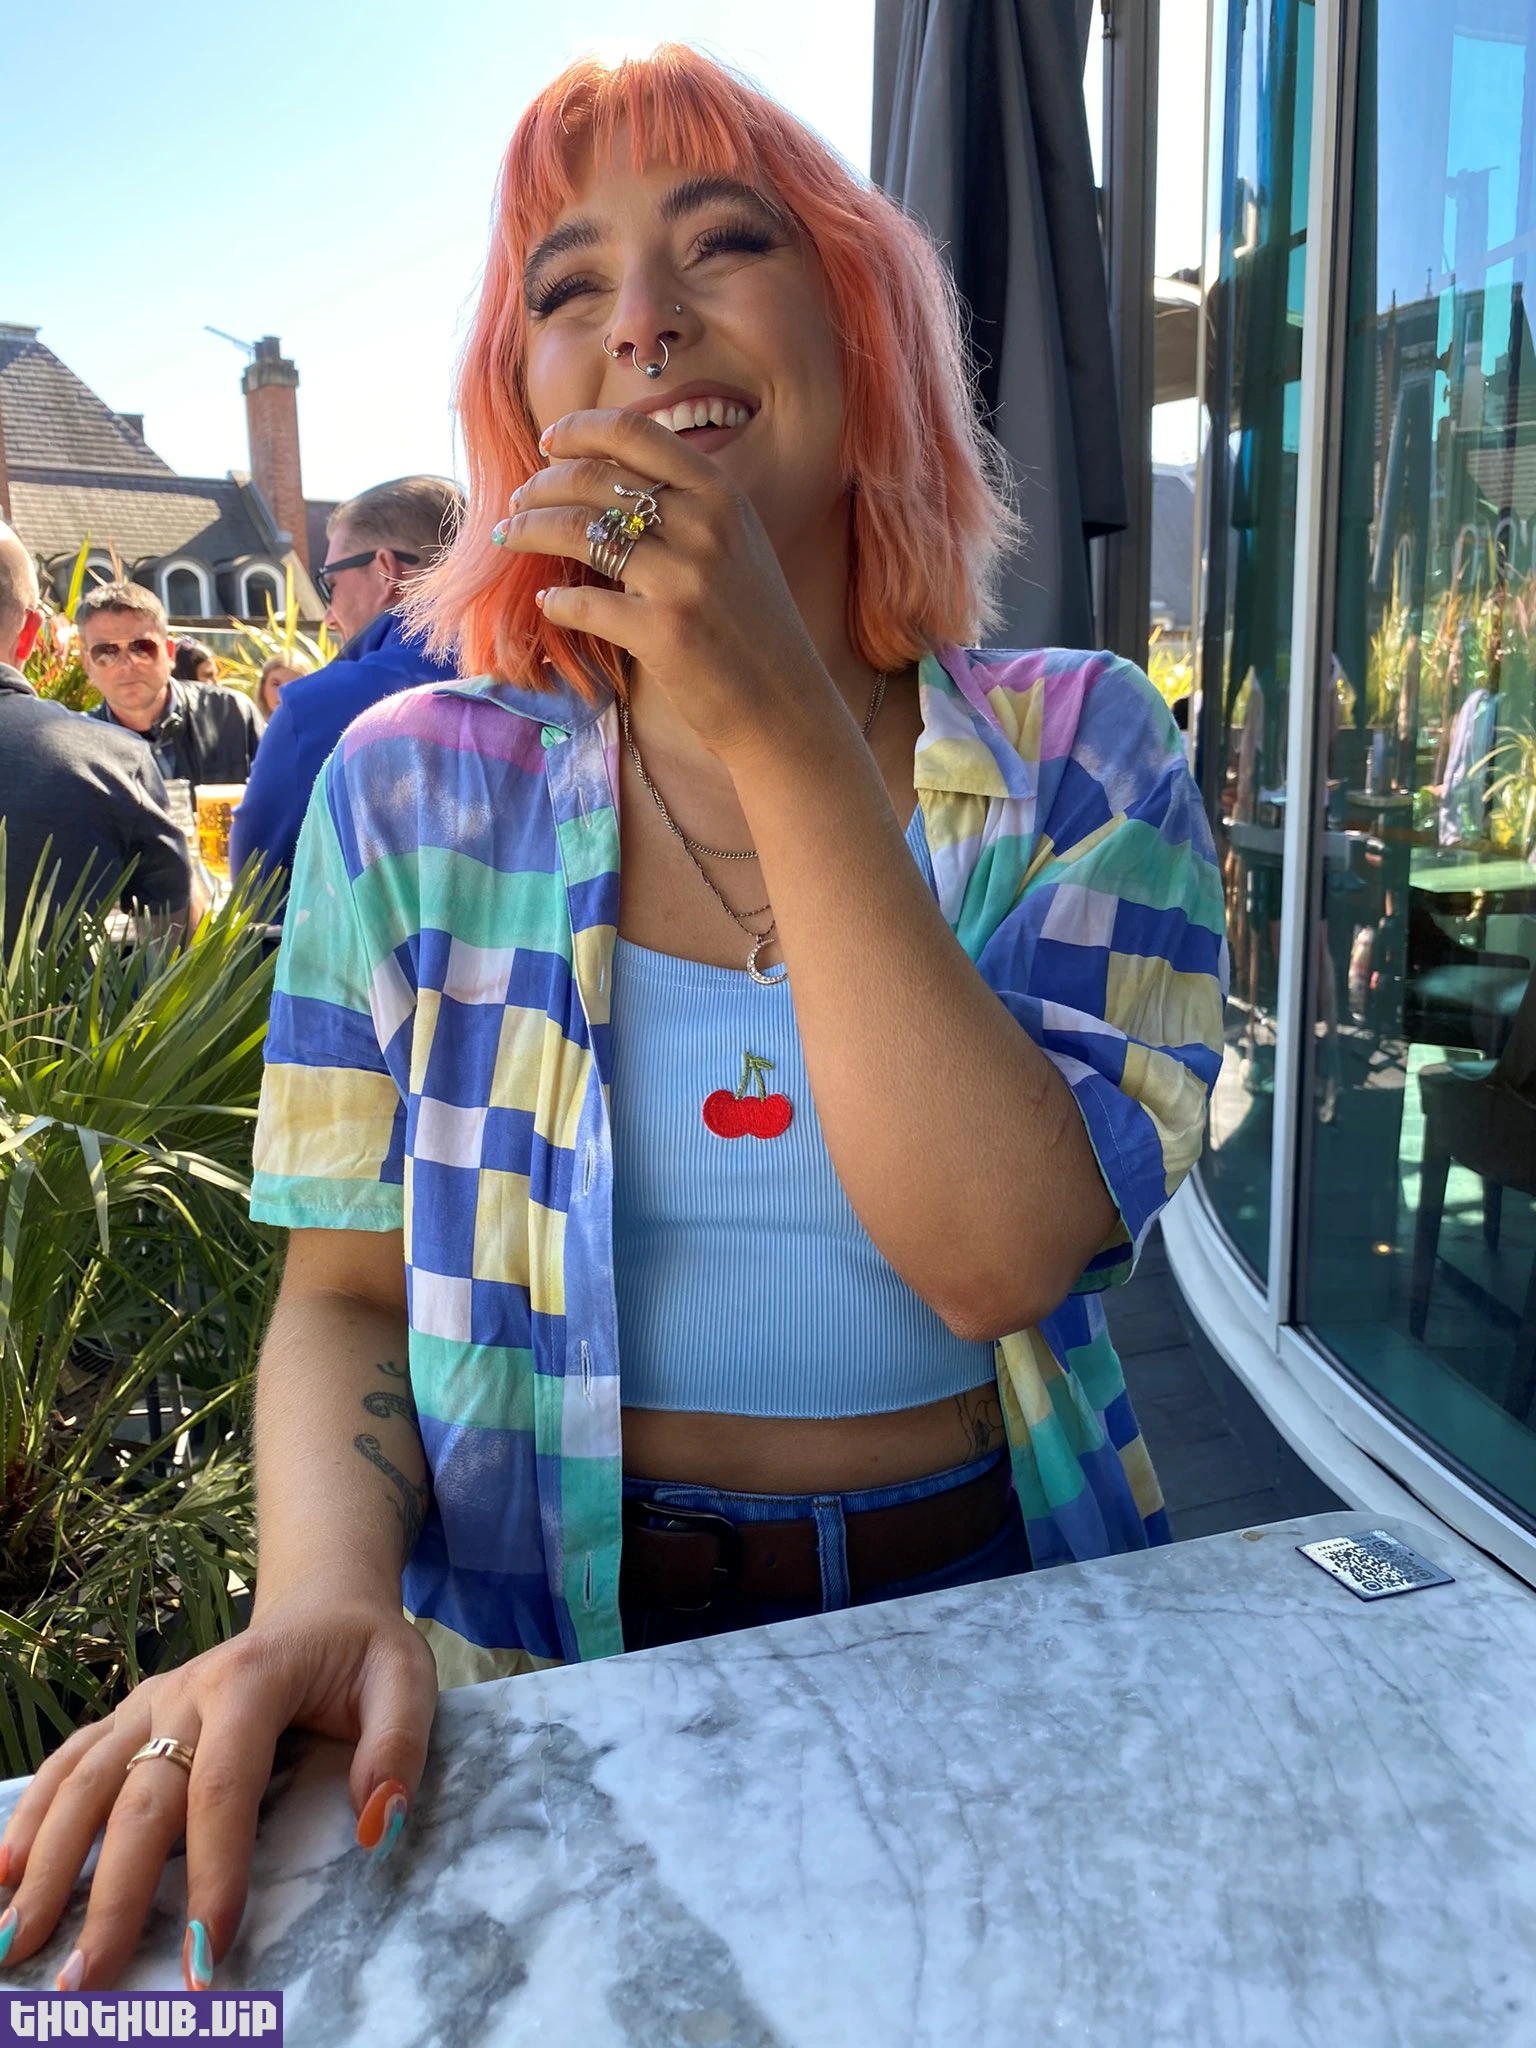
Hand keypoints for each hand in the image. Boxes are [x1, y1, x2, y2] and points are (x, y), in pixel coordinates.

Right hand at [0, 1590, 436, 1990]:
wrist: (321, 1603)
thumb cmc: (363, 1653)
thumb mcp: (408, 1679)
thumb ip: (398, 1748)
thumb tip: (378, 1824)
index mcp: (252, 1682)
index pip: (222, 1788)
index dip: (211, 1874)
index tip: (203, 1954)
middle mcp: (186, 1690)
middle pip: (139, 1799)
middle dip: (111, 1895)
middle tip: (86, 1982)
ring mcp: (149, 1702)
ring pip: (85, 1783)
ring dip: (47, 1864)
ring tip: (17, 1944)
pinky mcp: (130, 1715)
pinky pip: (69, 1762)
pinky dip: (30, 1815)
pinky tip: (1, 1874)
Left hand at [499, 407, 834, 758]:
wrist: (784, 705)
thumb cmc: (752, 626)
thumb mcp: (736, 544)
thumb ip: (686, 506)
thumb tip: (606, 478)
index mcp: (721, 494)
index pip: (635, 432)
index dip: (580, 429)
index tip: (549, 442)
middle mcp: (704, 525)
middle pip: (594, 478)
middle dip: (541, 486)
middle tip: (519, 502)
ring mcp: (684, 578)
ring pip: (577, 531)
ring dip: (530, 530)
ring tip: (511, 537)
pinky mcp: (663, 632)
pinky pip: (582, 602)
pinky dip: (555, 601)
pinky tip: (550, 603)